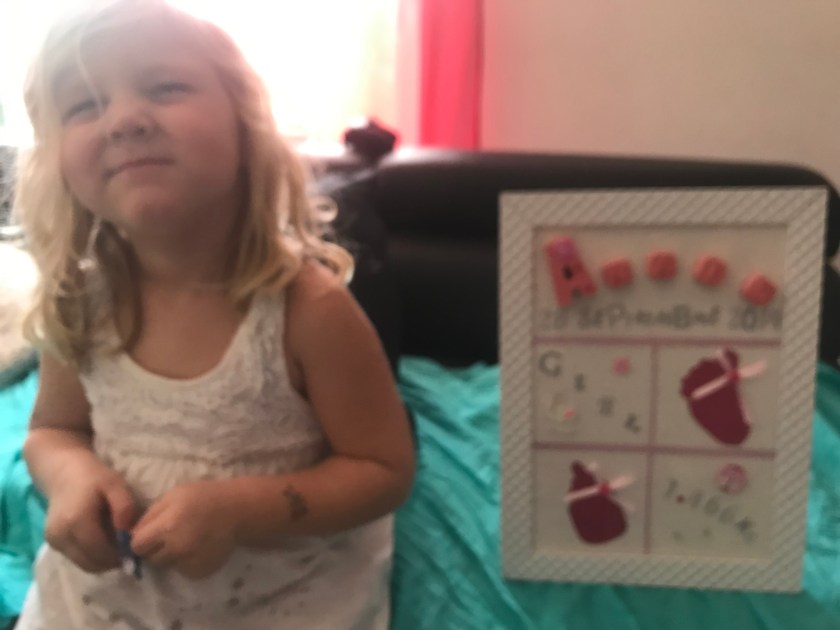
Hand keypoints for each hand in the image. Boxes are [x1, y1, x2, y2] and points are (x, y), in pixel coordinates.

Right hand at [44, 455, 136, 572]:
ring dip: (103, 561)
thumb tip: (128, 534)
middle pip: (92, 563)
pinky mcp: (53, 543)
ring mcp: (54, 542)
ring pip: (84, 564)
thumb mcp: (115, 485)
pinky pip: (77, 558)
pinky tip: (104, 542)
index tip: (136, 548)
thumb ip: (124, 508)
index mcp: (76, 521)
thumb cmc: (93, 476)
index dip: (120, 555)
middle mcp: (61, 536)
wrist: (63, 471)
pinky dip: (92, 556)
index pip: (101, 552)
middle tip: (129, 550)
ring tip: (118, 546)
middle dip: (113, 561)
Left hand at [130, 480, 239, 579]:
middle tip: (169, 535)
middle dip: (155, 548)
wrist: (238, 511)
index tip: (148, 534)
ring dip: (170, 555)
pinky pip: (183, 570)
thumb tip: (131, 534)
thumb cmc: (204, 497)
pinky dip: (186, 561)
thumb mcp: (174, 495)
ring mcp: (189, 563)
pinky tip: (197, 547)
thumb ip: (150, 515)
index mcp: (167, 527)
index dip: (140, 540)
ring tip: (185, 540)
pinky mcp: (200, 572)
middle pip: (150, 558)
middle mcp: (176, 549)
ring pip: (167, 565)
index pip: (137, 545)